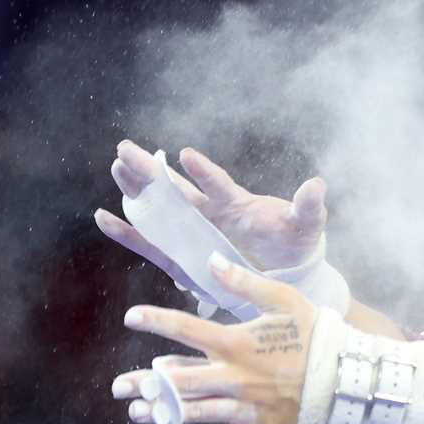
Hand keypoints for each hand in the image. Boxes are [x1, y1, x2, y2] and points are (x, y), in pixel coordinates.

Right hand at [94, 140, 326, 294]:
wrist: (284, 276)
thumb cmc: (294, 245)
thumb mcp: (305, 226)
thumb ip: (307, 207)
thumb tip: (317, 185)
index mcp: (235, 203)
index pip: (217, 184)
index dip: (203, 172)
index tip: (186, 155)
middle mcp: (209, 213)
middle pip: (176, 188)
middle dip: (152, 169)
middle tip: (124, 148)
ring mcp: (193, 233)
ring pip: (158, 209)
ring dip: (137, 191)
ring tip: (117, 168)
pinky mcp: (182, 257)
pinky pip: (151, 244)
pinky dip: (128, 232)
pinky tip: (105, 218)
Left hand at [112, 252, 318, 423]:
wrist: (347, 375)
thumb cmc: (315, 333)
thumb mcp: (284, 300)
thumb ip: (245, 282)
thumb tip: (211, 260)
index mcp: (238, 344)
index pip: (189, 331)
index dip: (158, 322)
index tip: (132, 317)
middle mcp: (235, 377)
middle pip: (182, 380)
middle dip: (147, 382)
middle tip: (117, 386)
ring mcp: (245, 407)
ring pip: (197, 412)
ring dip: (164, 414)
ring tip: (136, 413)